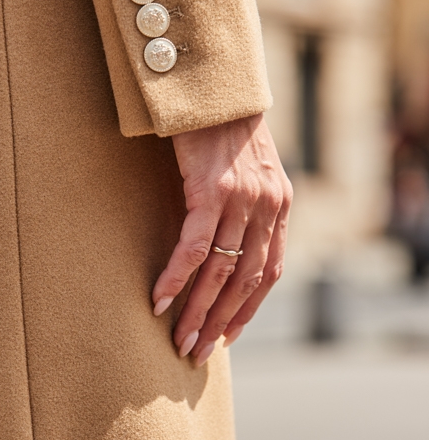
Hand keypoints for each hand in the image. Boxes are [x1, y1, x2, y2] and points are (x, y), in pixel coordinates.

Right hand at [152, 114, 291, 364]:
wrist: (216, 86)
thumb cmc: (224, 129)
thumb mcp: (250, 171)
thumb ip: (248, 207)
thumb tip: (229, 241)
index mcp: (279, 208)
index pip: (269, 274)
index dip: (247, 311)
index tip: (226, 336)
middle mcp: (267, 209)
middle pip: (245, 282)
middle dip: (220, 322)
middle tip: (196, 352)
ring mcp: (242, 201)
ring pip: (221, 271)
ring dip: (198, 311)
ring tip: (180, 339)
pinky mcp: (212, 190)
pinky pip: (195, 247)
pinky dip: (178, 277)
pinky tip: (160, 300)